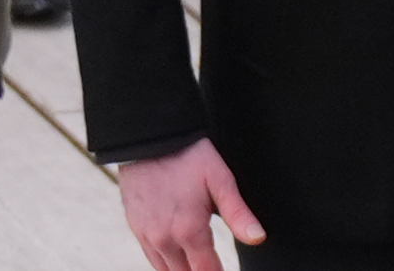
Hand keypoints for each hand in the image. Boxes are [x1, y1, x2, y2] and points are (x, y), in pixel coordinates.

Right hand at [114, 136, 265, 270]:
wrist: (148, 136)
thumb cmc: (187, 154)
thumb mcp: (219, 178)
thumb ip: (238, 213)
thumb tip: (258, 238)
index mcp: (188, 230)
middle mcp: (164, 239)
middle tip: (213, 264)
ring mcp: (147, 235)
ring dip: (183, 270)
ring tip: (198, 263)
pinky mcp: (135, 228)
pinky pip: (152, 258)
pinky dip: (166, 263)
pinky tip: (178, 257)